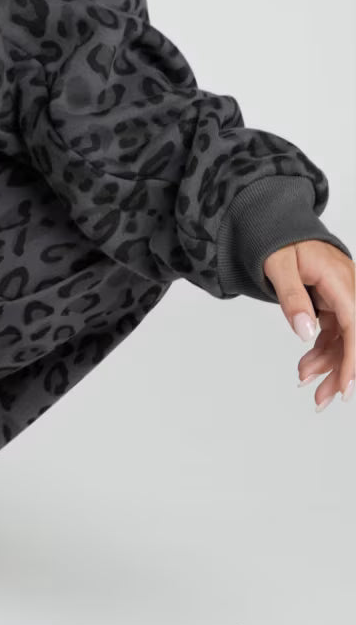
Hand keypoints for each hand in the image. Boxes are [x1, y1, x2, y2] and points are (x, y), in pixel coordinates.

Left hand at [262, 240, 354, 408]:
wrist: (277, 224)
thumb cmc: (278, 239)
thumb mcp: (278, 264)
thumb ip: (291, 296)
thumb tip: (305, 332)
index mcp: (339, 278)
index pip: (354, 324)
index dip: (352, 358)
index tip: (345, 387)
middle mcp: (348, 289)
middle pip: (353, 336)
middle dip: (340, 370)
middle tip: (321, 399)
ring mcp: (342, 297)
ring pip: (345, 339)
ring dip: (328, 364)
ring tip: (305, 382)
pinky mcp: (334, 303)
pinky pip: (334, 332)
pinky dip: (322, 350)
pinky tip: (307, 366)